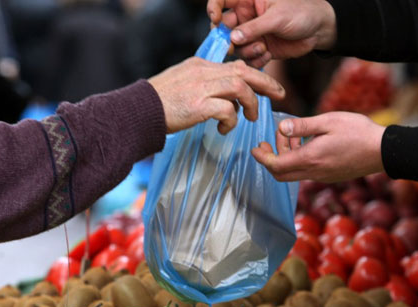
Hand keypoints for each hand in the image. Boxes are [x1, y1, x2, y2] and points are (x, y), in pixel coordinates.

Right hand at [149, 57, 284, 133]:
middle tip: (280, 95)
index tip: (267, 87)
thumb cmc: (159, 103)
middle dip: (266, 83)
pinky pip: (227, 110)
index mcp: (201, 66)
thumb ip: (204, 85)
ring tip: (250, 118)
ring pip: (240, 88)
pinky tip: (224, 130)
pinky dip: (231, 121)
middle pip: (244, 71)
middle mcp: (203, 72)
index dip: (256, 76)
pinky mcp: (198, 105)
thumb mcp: (183, 84)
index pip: (236, 66)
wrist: (137, 111)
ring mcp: (201, 88)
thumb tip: (226, 100)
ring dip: (251, 104)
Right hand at [207, 0, 336, 67]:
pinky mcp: (260, 48)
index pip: (221, 1)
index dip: (213, 9)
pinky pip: (248, 58)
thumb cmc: (301, 13)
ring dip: (246, 50)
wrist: (319, 30)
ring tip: (262, 48)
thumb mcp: (277, 17)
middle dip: (227, 38)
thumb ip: (254, 27)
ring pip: (236, 46)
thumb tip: (232, 38)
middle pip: (224, 28)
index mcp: (248, 0)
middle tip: (233, 46)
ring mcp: (252, 34)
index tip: (215, 20)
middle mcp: (246, 16)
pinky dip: (255, 60)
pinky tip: (268, 55)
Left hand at [252, 112, 386, 181]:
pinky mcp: (330, 176)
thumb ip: (302, 126)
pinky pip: (307, 172)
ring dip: (287, 157)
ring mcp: (323, 177)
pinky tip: (308, 144)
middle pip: (281, 175)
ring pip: (294, 173)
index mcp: (310, 159)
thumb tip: (281, 128)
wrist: (383, 151)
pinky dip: (299, 160)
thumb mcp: (328, 121)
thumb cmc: (358, 132)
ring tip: (293, 136)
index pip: (276, 165)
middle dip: (270, 159)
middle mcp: (314, 172)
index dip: (262, 158)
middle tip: (269, 141)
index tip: (255, 148)